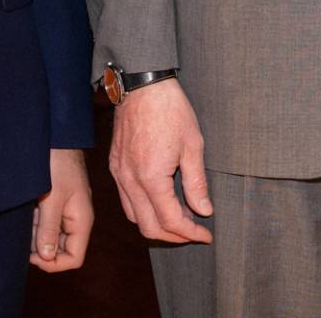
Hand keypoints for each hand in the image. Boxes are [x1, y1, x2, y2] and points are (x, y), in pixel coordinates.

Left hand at [29, 148, 93, 271]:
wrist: (55, 136)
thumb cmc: (58, 163)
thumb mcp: (52, 198)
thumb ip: (49, 228)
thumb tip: (47, 257)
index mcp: (82, 221)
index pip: (74, 258)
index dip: (54, 264)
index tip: (33, 255)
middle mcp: (75, 220)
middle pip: (61, 250)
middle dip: (41, 249)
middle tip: (24, 238)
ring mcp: (64, 212)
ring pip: (50, 238)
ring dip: (35, 236)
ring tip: (25, 220)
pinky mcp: (54, 205)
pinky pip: (44, 224)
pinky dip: (33, 224)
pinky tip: (25, 212)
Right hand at [106, 78, 213, 243]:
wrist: (142, 85)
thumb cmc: (170, 110)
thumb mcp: (193, 145)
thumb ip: (197, 183)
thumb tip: (204, 211)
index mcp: (150, 178)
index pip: (170, 221)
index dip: (190, 233)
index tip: (206, 235)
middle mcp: (129, 180)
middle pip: (148, 227)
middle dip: (173, 236)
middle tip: (194, 232)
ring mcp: (119, 174)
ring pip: (134, 216)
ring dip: (156, 224)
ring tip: (180, 218)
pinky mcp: (115, 166)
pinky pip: (126, 199)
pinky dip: (143, 209)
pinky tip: (161, 200)